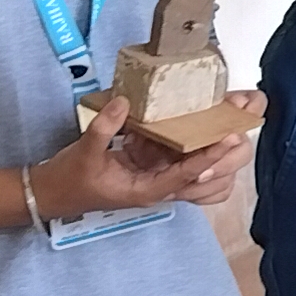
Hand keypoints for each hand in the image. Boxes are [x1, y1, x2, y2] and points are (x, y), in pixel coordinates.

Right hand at [32, 91, 261, 220]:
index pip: (187, 175)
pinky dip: (201, 148)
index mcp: (147, 190)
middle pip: (209, 181)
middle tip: (240, 122)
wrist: (55, 194)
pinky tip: (204, 122)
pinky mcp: (157, 169)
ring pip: (206, 177)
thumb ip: (103, 128)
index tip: (230, 136)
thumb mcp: (84, 153)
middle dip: (227, 155)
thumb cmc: (70, 179)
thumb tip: (125, 102)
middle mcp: (162, 188)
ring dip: (222, 154)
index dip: (210, 156)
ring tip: (233, 121)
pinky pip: (189, 162)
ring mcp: (162, 180)